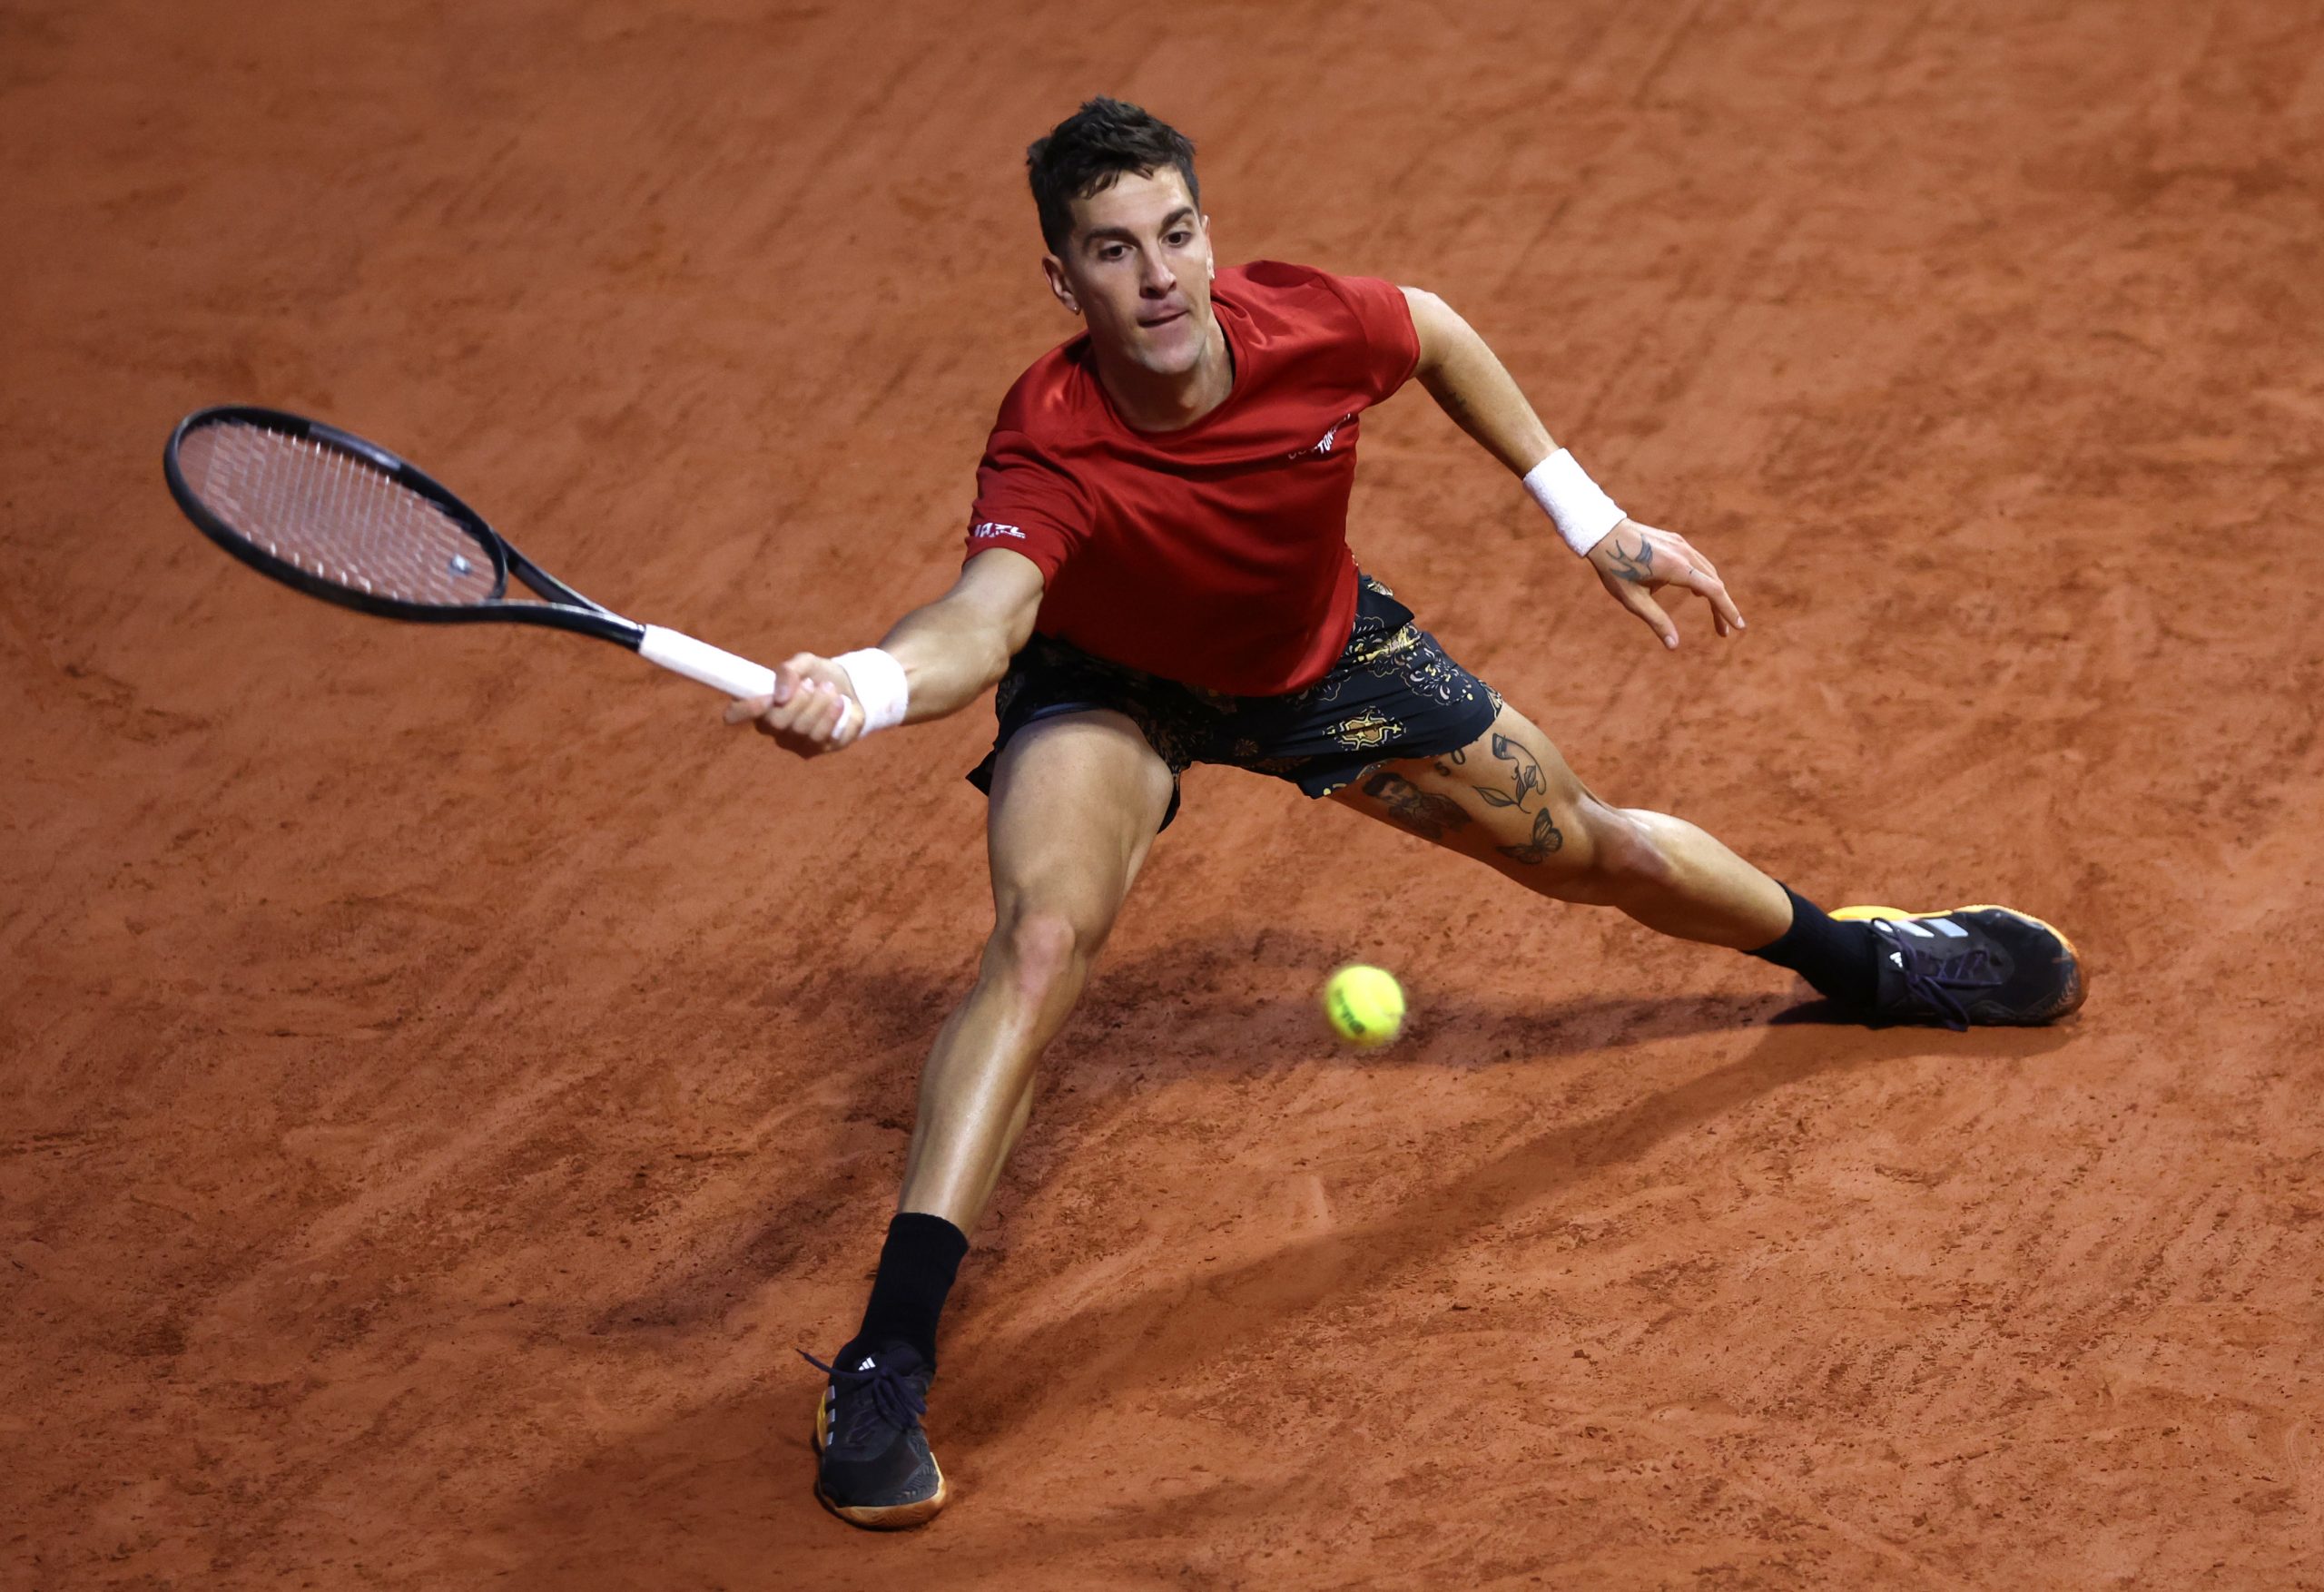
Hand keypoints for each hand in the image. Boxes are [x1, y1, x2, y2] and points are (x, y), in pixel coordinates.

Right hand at [723, 653, 864, 756]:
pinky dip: (834, 716)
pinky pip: (823, 737)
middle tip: (811, 684)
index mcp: (759, 704)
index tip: (768, 697)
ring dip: (820, 704)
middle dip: (799, 700)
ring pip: (803, 730)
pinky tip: (840, 704)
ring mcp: (793, 742)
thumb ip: (789, 671)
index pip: (735, 714)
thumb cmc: (817, 675)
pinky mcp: (817, 750)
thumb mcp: (805, 662)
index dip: (746, 709)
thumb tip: (780, 695)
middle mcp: (772, 728)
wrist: (848, 688)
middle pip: (776, 721)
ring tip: (830, 689)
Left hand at [1585, 519, 1744, 649]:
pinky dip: (1702, 578)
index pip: (1713, 591)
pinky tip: (1697, 590)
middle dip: (1721, 607)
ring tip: (1714, 614)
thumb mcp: (1633, 599)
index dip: (1727, 610)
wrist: (1602, 531)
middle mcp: (1684, 553)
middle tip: (1723, 631)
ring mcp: (1680, 544)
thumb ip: (1656, 621)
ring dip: (1713, 592)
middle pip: (1714, 582)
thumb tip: (1674, 646)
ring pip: (1707, 570)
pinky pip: (1696, 561)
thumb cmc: (1614, 567)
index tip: (1738, 627)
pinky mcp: (1674, 540)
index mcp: (1677, 568)